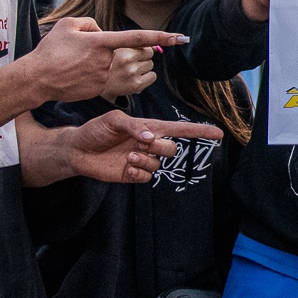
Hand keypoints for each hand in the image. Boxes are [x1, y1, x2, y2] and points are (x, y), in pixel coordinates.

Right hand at [29, 17, 187, 100]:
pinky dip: (125, 77)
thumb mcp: (68, 25)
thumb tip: (105, 31)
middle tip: (112, 49)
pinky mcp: (106, 90)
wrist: (39, 79)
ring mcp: (108, 78)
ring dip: (131, 64)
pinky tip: (105, 74)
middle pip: (139, 54)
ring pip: (136, 69)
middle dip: (136, 49)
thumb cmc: (51, 50)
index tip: (180, 38)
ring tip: (104, 62)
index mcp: (102, 42)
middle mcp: (109, 61)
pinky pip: (129, 83)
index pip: (137, 37)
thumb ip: (92, 23)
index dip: (161, 37)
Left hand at [61, 114, 223, 182]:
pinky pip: (147, 177)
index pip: (179, 129)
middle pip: (172, 149)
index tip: (218, 133)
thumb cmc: (96, 130)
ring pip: (159, 165)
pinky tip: (125, 168)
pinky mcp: (133, 174)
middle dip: (160, 147)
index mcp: (149, 127)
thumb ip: (133, 126)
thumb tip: (150, 137)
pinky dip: (137, 173)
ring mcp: (142, 160)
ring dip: (145, 160)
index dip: (199, 131)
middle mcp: (149, 144)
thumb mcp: (113, 120)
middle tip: (139, 144)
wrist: (78, 150)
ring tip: (127, 156)